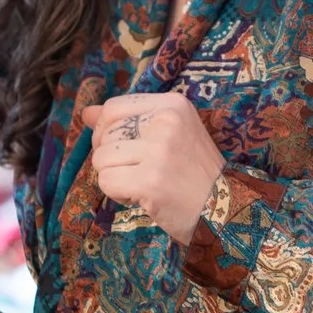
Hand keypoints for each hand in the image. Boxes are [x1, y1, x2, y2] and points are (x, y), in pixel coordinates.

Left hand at [82, 93, 223, 244]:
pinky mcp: (150, 181)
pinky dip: (117, 194)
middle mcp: (166, 121)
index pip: (113, 108)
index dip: (105, 130)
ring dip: (115, 177)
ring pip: (101, 159)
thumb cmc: (194, 172)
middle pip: (105, 134)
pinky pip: (106, 182)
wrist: (227, 208)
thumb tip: (86, 113)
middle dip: (111, 158)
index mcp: (172, 104)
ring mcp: (159, 151)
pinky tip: (142, 197)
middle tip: (139, 171)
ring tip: (142, 184)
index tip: (121, 148)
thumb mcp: (169, 134)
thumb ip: (127, 120)